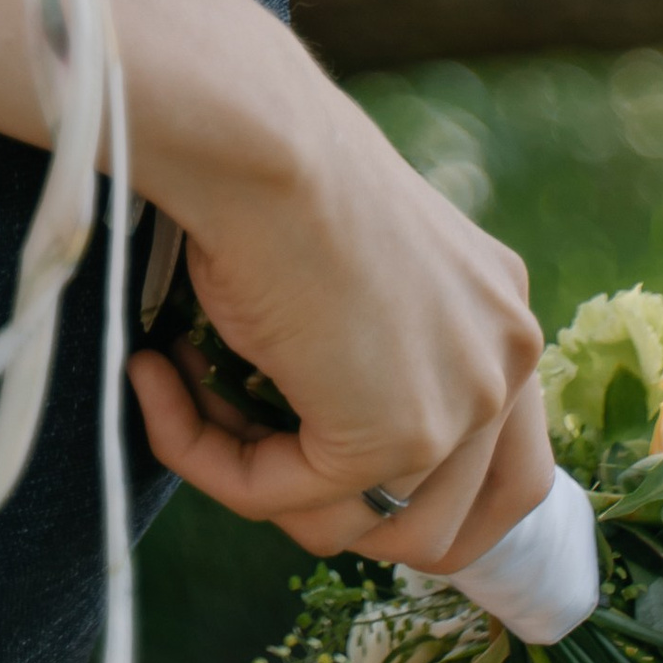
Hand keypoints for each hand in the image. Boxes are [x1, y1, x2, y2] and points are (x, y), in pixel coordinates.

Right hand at [126, 79, 547, 571]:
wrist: (249, 131)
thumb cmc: (269, 163)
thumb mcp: (343, 269)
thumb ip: (365, 352)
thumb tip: (307, 457)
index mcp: (500, 308)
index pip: (510, 469)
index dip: (427, 504)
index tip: (326, 480)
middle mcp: (507, 358)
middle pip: (448, 523)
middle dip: (337, 510)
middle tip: (238, 440)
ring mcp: (464, 404)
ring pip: (368, 531)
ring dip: (265, 486)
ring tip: (187, 396)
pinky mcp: (397, 435)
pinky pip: (285, 495)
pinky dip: (206, 453)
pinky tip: (153, 377)